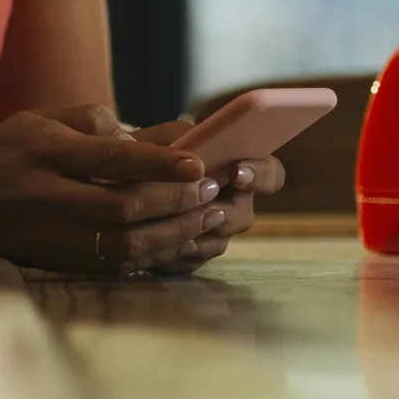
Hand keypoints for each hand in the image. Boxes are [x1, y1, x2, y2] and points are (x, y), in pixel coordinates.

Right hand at [0, 106, 222, 274]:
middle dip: (176, 202)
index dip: (158, 163)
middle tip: (212, 191)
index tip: (197, 162)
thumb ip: (92, 121)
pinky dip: (156, 255)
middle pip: (124, 208)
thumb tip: (146, 135)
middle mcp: (51, 198)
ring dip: (174, 233)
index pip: (111, 160)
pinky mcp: (63, 261)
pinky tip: (182, 241)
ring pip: (125, 244)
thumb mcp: (40, 121)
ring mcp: (56, 236)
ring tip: (208, 217)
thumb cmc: (6, 154)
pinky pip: (118, 265)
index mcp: (47, 154)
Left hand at [128, 121, 286, 273]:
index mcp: (240, 171)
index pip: (272, 175)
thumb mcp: (165, 137)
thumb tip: (194, 164)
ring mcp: (216, 234)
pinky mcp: (194, 256)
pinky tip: (147, 244)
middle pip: (242, 217)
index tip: (236, 173)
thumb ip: (183, 140)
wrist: (126, 180)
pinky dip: (170, 253)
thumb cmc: (154, 152)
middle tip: (194, 206)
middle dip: (217, 213)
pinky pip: (190, 261)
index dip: (261, 175)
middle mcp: (235, 206)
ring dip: (190, 233)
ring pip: (215, 242)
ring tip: (159, 224)